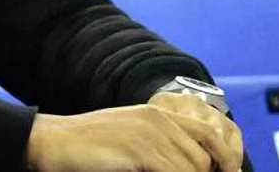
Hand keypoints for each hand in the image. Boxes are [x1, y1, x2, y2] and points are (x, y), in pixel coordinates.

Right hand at [27, 102, 242, 171]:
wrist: (54, 142)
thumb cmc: (88, 145)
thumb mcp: (130, 137)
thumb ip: (158, 144)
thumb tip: (190, 165)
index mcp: (158, 112)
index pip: (210, 133)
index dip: (225, 158)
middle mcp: (158, 119)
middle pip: (204, 158)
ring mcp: (150, 133)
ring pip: (193, 169)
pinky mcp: (141, 149)